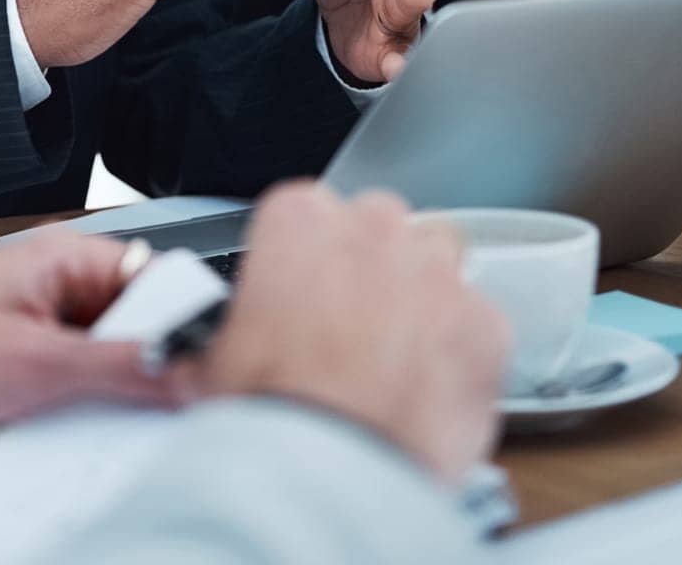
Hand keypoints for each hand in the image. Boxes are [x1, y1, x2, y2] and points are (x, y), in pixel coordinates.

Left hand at [0, 234, 184, 451]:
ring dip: (118, 393)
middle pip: (135, 324)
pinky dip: (88, 410)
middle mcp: (56, 286)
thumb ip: (115, 366)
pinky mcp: (27, 366)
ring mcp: (42, 328)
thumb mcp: (35, 363)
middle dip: (151, 365)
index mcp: (62, 258)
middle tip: (171, 408)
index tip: (208, 366)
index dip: (184, 321)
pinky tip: (86, 434)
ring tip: (120, 422)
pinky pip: (79, 387)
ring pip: (109, 361)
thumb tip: (182, 371)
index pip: (153, 275)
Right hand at [199, 183, 507, 483]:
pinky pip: (480, 321)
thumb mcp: (213, 362)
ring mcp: (435, 271)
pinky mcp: (485, 323)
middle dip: (370, 264)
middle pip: (379, 224)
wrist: (334, 472)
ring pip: (439, 258)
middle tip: (352, 323)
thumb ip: (214, 338)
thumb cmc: (274, 409)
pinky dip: (464, 348)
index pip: (307, 210)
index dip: (304, 255)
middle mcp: (372, 228)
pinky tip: (435, 385)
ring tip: (400, 350)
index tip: (303, 290)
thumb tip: (196, 363)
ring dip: (422, 292)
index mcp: (299, 218)